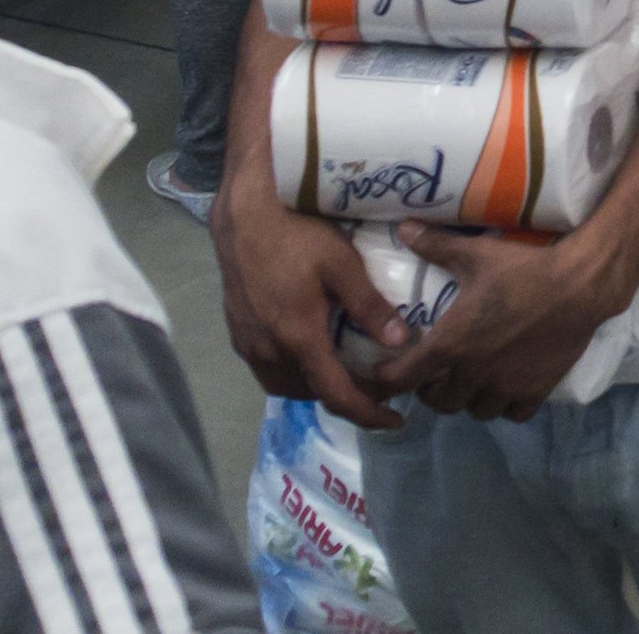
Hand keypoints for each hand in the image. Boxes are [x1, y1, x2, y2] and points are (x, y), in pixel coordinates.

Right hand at [210, 184, 406, 428]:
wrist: (242, 217)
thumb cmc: (295, 234)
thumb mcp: (341, 263)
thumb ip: (369, 305)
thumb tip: (400, 342)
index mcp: (298, 340)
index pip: (336, 395)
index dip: (368, 414)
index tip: (395, 421)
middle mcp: (269, 352)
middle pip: (312, 394)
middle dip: (347, 397)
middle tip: (379, 384)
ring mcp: (248, 345)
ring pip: (287, 385)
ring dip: (318, 386)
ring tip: (348, 371)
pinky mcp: (238, 334)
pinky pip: (269, 369)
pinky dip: (295, 372)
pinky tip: (311, 351)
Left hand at [371, 224, 612, 422]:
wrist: (578, 286)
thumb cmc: (522, 269)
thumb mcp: (475, 254)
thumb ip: (435, 245)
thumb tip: (402, 227)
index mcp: (450, 345)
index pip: (404, 377)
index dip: (389, 378)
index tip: (386, 372)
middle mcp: (472, 374)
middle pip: (438, 402)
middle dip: (431, 390)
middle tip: (434, 373)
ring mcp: (505, 387)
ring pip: (474, 411)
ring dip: (467, 399)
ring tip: (470, 381)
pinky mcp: (534, 392)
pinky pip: (510, 414)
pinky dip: (504, 405)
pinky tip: (506, 387)